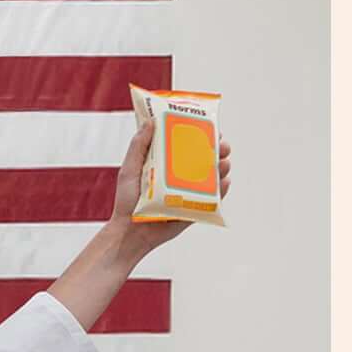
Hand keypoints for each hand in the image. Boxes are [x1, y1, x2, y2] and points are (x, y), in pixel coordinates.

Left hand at [110, 118, 232, 252]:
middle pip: (207, 158)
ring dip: (223, 167)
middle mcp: (182, 176)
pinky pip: (214, 200)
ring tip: (223, 163)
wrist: (129, 231)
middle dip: (219, 149)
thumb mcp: (129, 169)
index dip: (203, 133)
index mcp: (168, 163)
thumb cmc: (126, 201)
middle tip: (222, 146)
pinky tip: (224, 182)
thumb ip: (138, 146)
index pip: (190, 144)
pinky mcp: (195, 209)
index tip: (211, 125)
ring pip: (214, 177)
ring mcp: (190, 193)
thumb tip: (151, 120)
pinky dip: (222, 190)